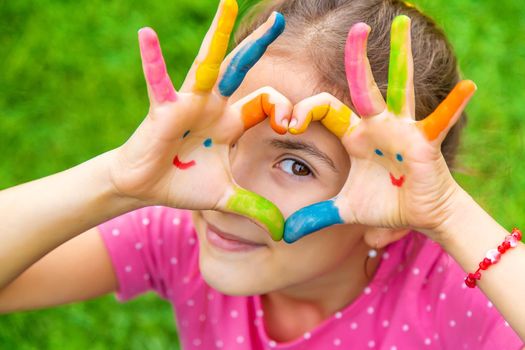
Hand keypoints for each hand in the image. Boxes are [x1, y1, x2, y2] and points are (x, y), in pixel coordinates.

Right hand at [108, 0, 291, 239]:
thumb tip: (281, 233)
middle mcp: (214, 106)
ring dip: (218, 34)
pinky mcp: (164, 108)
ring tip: (228, 2)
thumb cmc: (183, 185)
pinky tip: (147, 34)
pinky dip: (153, 61)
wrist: (146, 188)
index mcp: (232, 122)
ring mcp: (189, 103)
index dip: (285, 110)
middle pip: (241, 70)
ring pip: (208, 64)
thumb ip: (255, 209)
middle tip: (280, 19)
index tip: (291, 125)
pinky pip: (159, 81)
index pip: (267, 103)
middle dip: (260, 45)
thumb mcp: (226, 197)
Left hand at [284, 15, 475, 243]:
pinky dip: (452, 107)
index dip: (302, 111)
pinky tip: (468, 87)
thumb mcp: (344, 210)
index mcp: (354, 134)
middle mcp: (376, 124)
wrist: (418, 215)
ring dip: (401, 57)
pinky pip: (439, 121)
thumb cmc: (385, 204)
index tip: (285, 123)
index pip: (324, 109)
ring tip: (402, 23)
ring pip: (399, 87)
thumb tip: (284, 235)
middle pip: (362, 84)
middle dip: (357, 56)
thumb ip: (315, 217)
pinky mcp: (423, 142)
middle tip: (356, 27)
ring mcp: (401, 128)